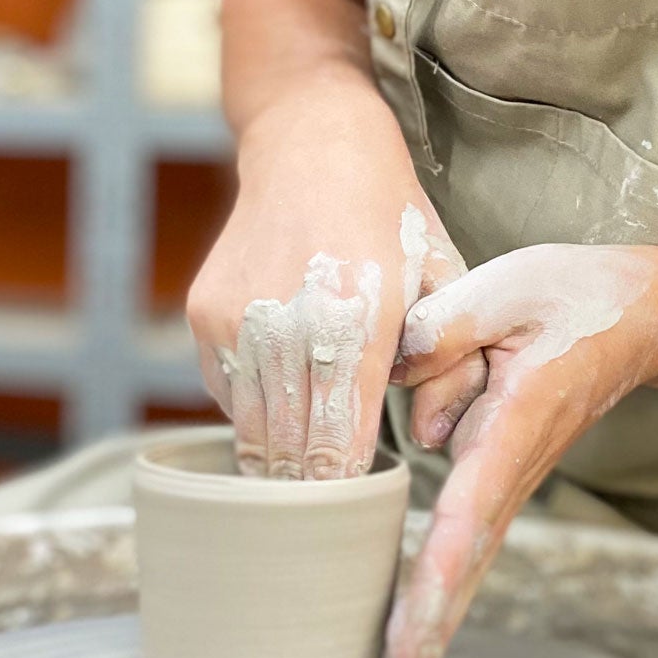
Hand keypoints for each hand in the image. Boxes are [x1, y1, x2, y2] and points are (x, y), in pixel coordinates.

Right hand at [186, 81, 481, 479]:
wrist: (312, 144)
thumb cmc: (391, 217)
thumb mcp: (447, 278)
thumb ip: (452, 363)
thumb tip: (428, 438)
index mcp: (358, 319)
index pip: (338, 445)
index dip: (346, 490)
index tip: (360, 510)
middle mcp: (287, 323)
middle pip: (289, 449)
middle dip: (310, 487)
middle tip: (331, 513)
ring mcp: (237, 319)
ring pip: (250, 430)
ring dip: (278, 455)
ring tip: (307, 468)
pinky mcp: (204, 313)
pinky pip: (226, 393)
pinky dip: (253, 409)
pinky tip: (285, 394)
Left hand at [376, 244, 657, 657]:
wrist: (639, 315)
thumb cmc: (570, 297)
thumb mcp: (507, 285)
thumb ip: (444, 328)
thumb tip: (394, 379)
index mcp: (515, 423)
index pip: (468, 510)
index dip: (437, 575)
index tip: (412, 636)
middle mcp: (513, 464)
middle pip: (467, 561)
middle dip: (431, 631)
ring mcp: (510, 476)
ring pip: (465, 557)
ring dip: (431, 621)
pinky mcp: (499, 472)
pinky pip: (462, 535)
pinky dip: (438, 587)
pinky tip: (412, 634)